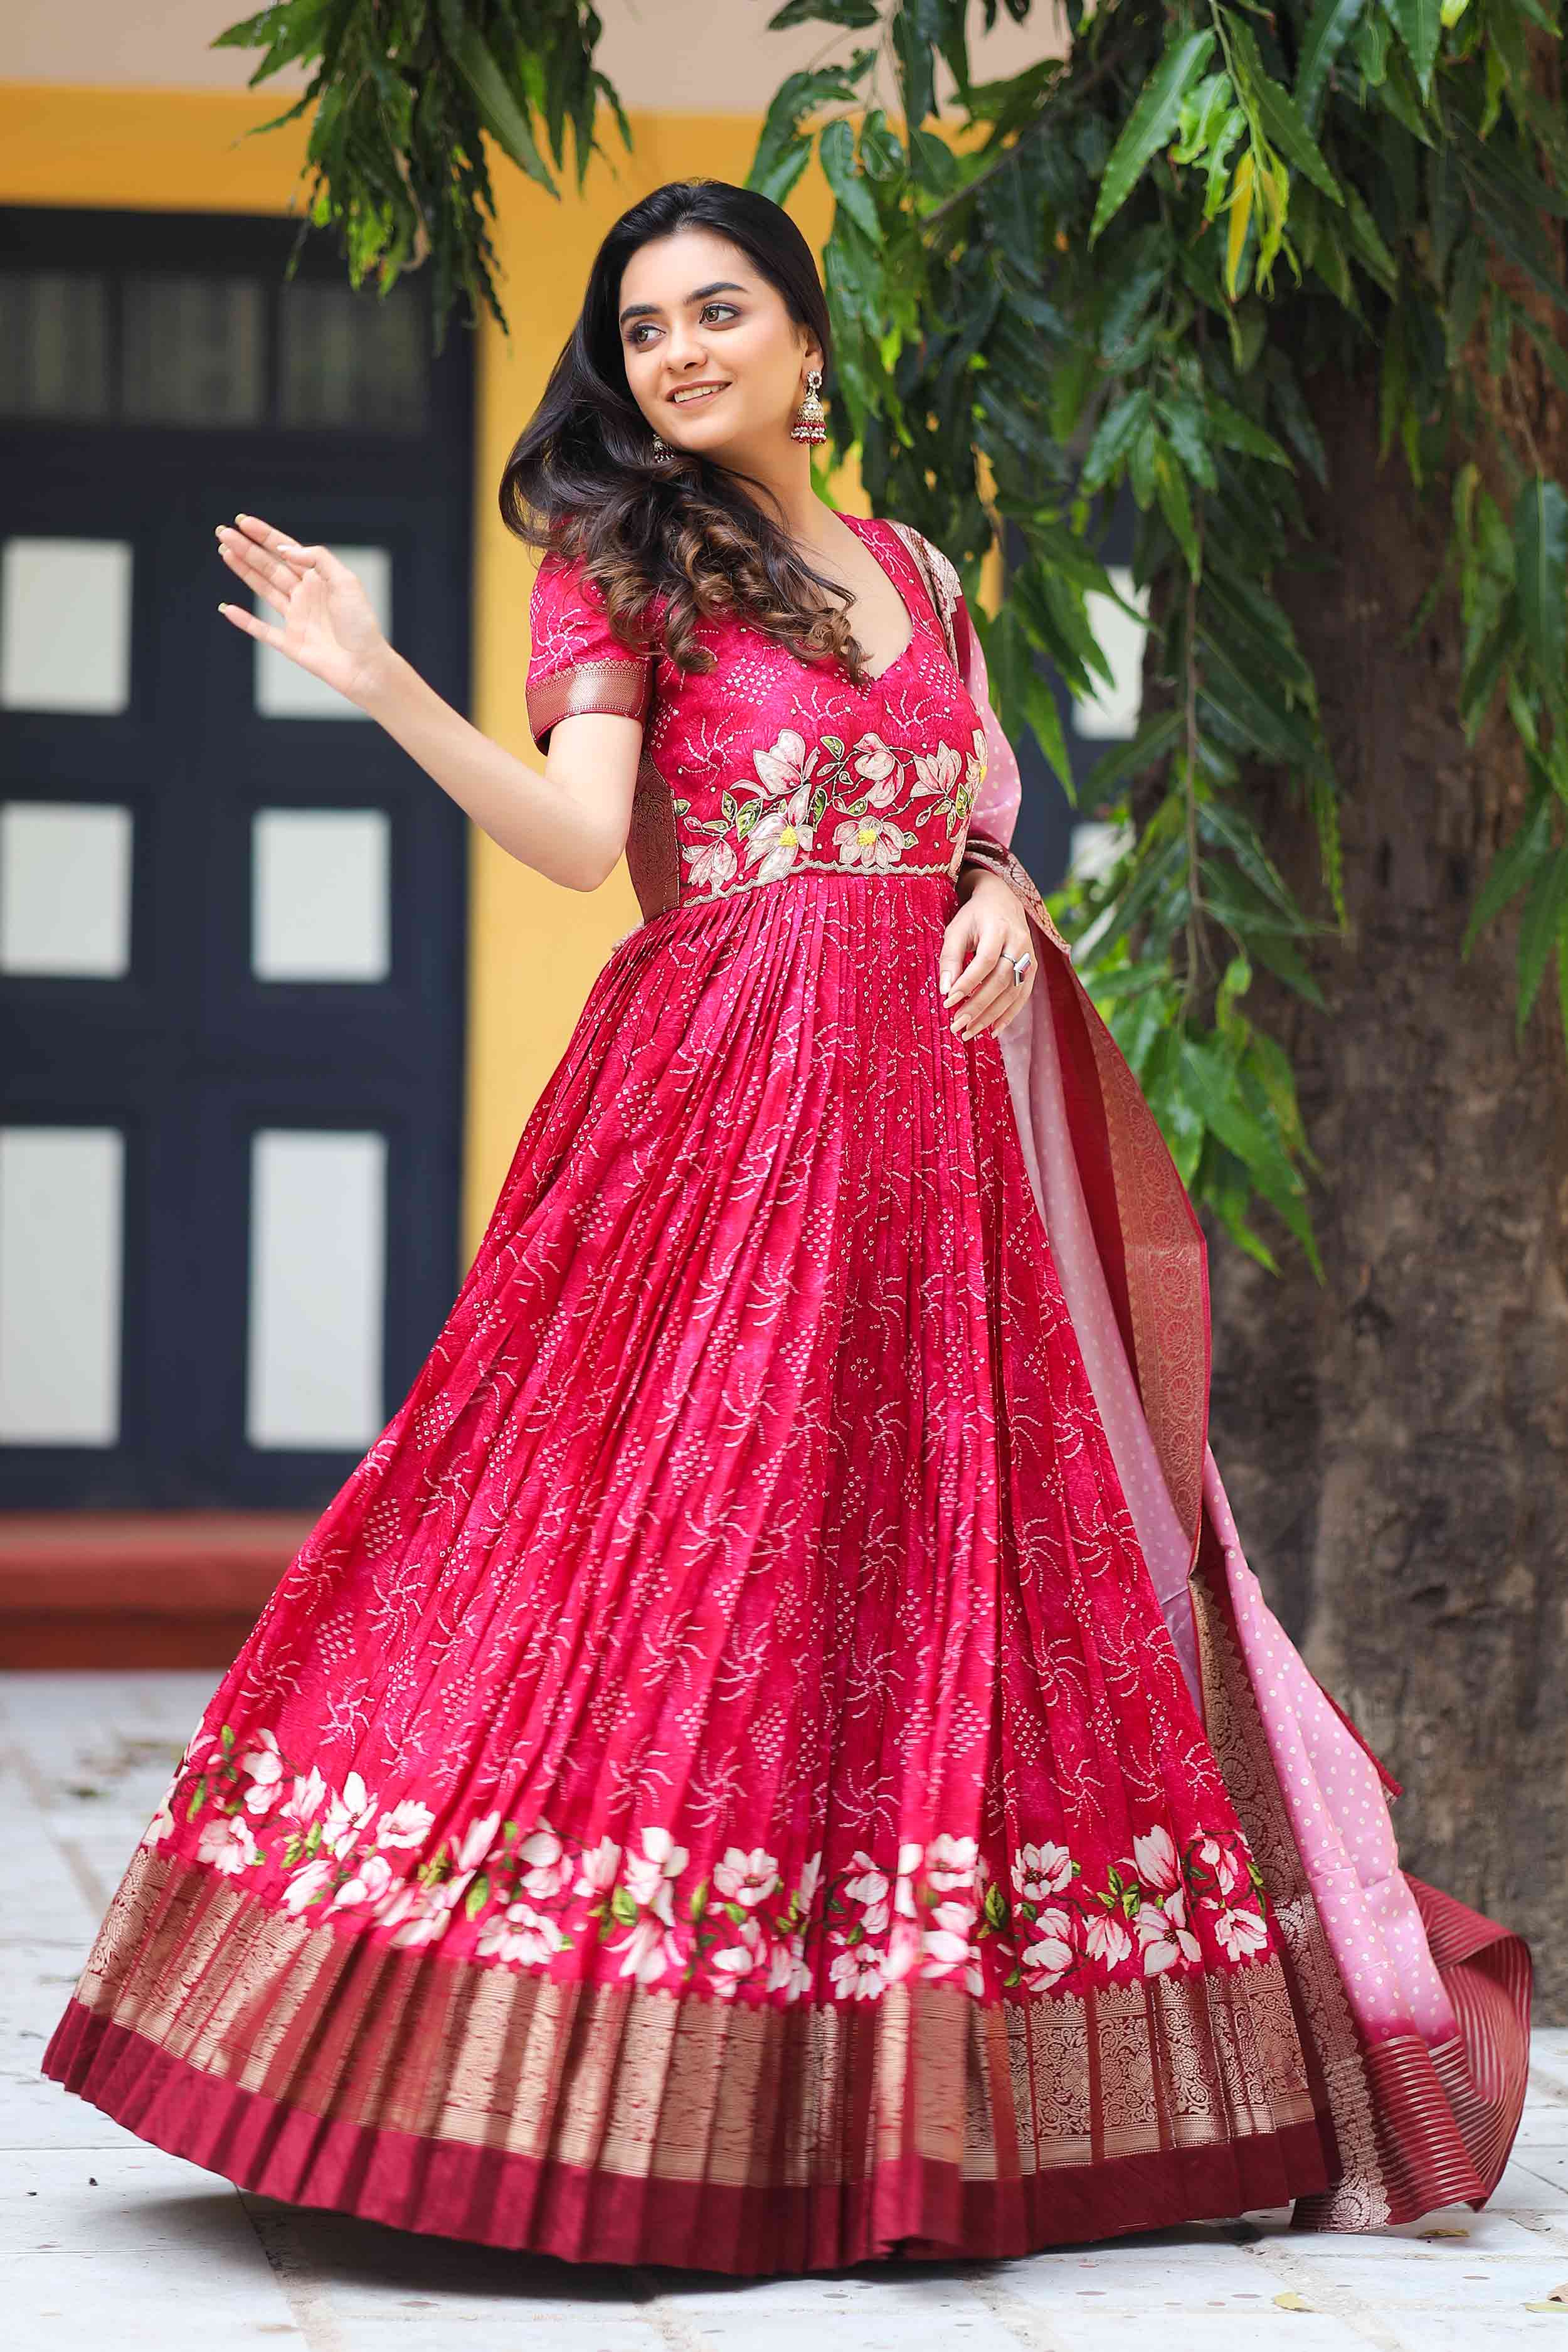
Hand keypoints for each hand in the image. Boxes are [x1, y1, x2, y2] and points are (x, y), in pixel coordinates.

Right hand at [215, 514, 391, 707]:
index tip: (243, 521)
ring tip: (224, 552)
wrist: (366, 665)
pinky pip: (262, 630)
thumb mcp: (346, 582)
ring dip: (243, 571)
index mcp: (319, 579)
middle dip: (246, 549)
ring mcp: (296, 620)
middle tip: (223, 532)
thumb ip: (318, 559)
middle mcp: (305, 596)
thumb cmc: (361, 624)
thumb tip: (285, 548)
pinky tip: (227, 608)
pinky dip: (244, 620)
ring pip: (263, 590)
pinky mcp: (290, 644)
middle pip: (269, 566)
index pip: (286, 550)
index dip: (264, 535)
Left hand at [940, 871, 1036, 1039]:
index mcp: (998, 929)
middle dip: (978, 1006)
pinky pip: (1022, 996)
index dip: (968, 983)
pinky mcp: (1032, 969)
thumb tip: (945, 990)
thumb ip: (950, 958)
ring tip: (969, 1031)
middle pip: (1000, 980)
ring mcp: (1029, 957)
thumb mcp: (956, 930)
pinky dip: (1008, 1015)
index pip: (985, 961)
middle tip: (957, 1025)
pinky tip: (993, 1030)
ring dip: (991, 1016)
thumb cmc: (974, 917)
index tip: (949, 1001)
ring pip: (1012, 992)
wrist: (1003, 902)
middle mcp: (1019, 944)